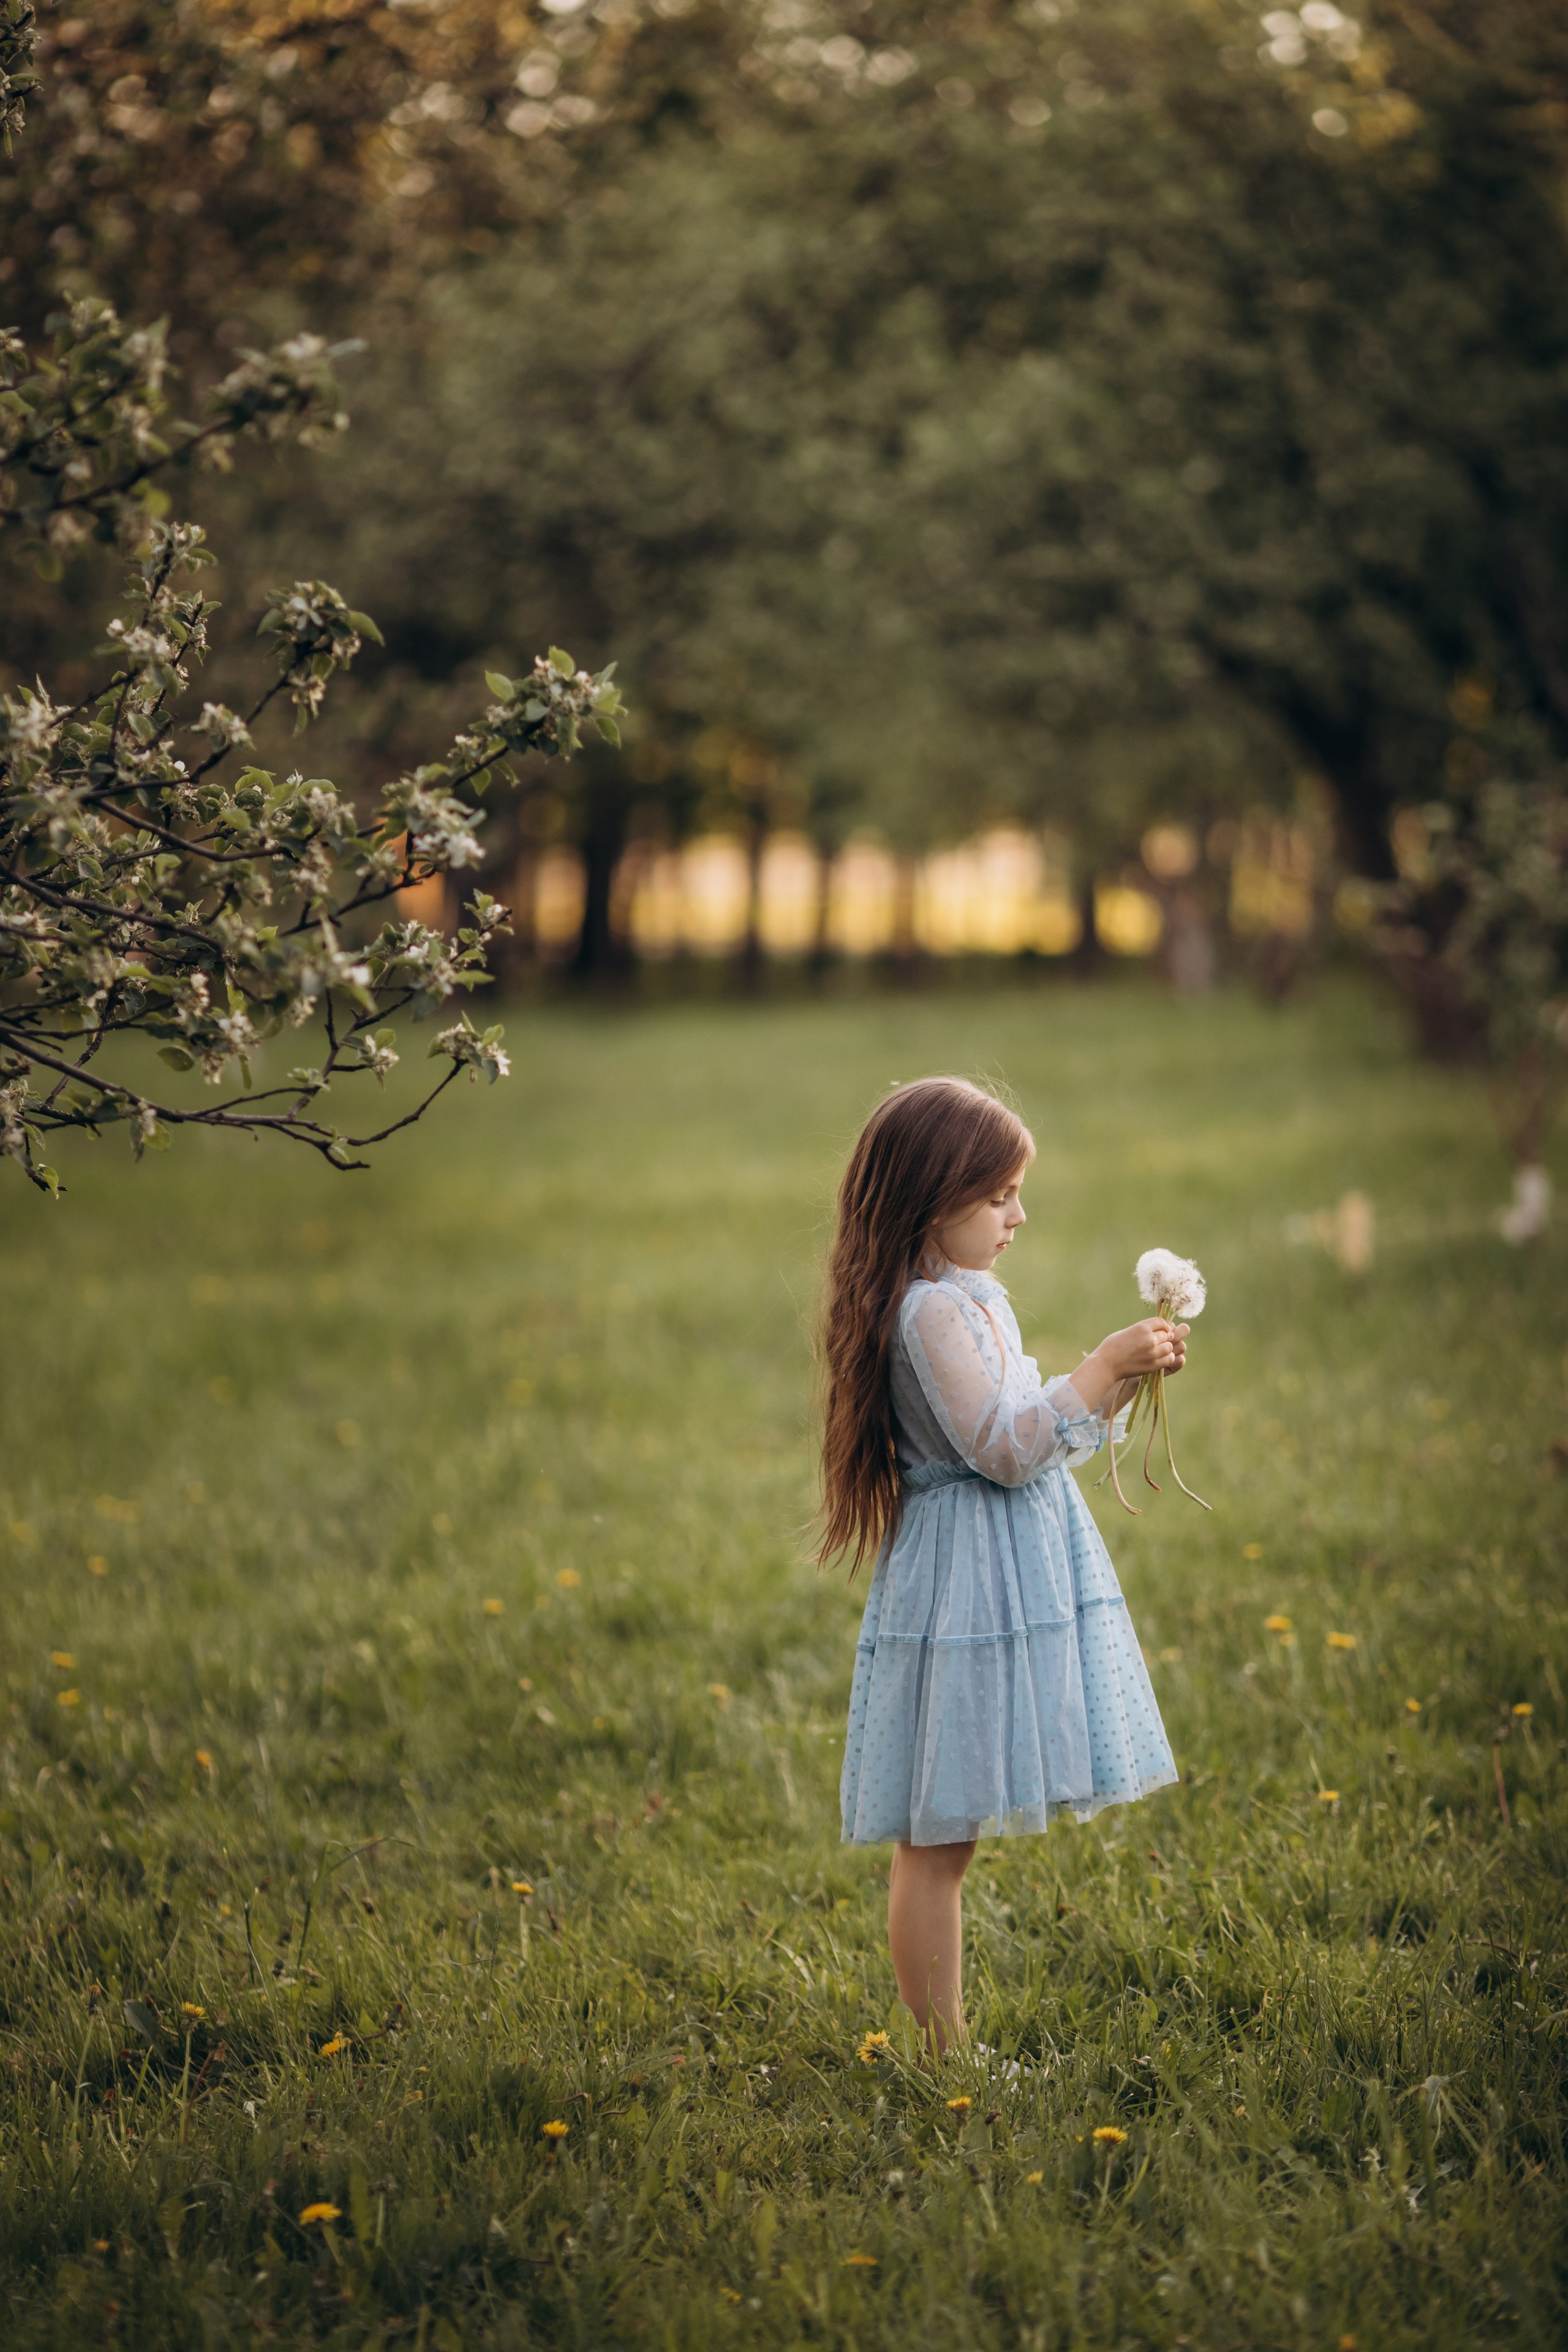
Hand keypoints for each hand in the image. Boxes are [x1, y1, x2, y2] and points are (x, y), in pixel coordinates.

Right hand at [1070, 1318, 1187, 1413]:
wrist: (1106, 1365)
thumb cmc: (1112, 1347)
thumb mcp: (1127, 1331)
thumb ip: (1143, 1330)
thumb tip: (1160, 1329)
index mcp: (1142, 1327)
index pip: (1161, 1322)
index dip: (1163, 1326)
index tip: (1161, 1330)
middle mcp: (1149, 1339)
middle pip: (1166, 1335)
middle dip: (1163, 1337)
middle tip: (1156, 1342)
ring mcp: (1152, 1353)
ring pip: (1169, 1347)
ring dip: (1165, 1348)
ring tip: (1158, 1350)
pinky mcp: (1153, 1365)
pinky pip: (1169, 1359)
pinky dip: (1167, 1357)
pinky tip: (1159, 1358)